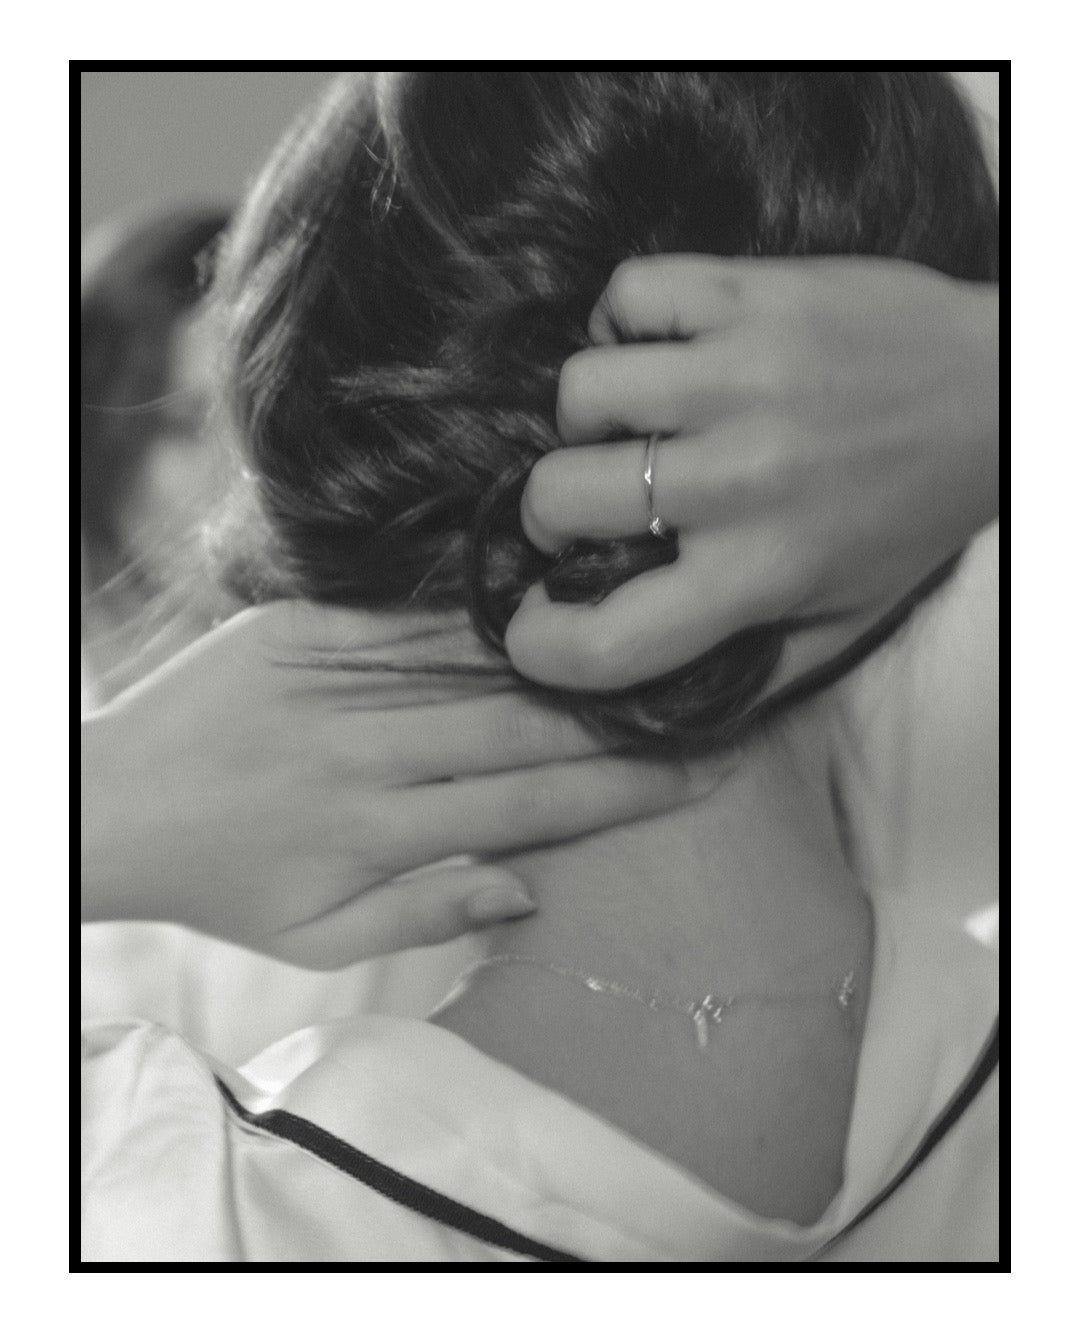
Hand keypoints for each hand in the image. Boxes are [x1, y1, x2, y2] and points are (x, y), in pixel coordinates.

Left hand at [82, 601, 705, 967]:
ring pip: (471, 667)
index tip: (694, 779)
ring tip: (639, 644)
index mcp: (376, 832)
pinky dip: (473, 612)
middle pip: (519, 730)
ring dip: (562, 658)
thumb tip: (530, 887)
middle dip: (619, 722)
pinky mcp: (297, 629)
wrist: (111, 806)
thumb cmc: (224, 884)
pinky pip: (402, 618)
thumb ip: (426, 912)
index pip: (529, 807)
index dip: (620, 793)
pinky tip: (537, 599)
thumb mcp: (317, 938)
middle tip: (700, 702)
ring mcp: (329, 682)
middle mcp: (363, 753)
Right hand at [506, 255, 997, 692]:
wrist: (1001, 395)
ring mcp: (747, 379)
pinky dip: (622, 319)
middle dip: (548, 511)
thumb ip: (748, 671)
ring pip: (581, 390)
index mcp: (763, 574)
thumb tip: (644, 707)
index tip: (536, 623)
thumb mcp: (844, 619)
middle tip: (581, 506)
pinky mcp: (756, 296)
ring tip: (629, 423)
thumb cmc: (912, 513)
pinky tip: (659, 348)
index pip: (607, 642)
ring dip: (586, 415)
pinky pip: (627, 295)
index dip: (540, 644)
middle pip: (561, 496)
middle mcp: (745, 480)